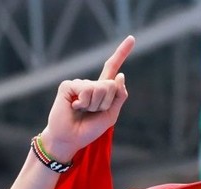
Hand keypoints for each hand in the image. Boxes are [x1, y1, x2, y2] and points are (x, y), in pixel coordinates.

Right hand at [40, 36, 134, 161]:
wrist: (71, 139)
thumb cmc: (89, 129)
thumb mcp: (111, 115)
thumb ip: (119, 96)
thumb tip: (121, 75)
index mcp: (102, 89)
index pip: (112, 68)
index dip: (122, 52)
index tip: (132, 38)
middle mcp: (90, 83)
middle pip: (111, 85)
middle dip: (106, 103)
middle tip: (92, 112)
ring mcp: (79, 83)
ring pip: (100, 88)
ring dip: (94, 105)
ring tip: (82, 111)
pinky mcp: (67, 86)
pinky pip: (86, 90)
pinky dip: (84, 103)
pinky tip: (74, 107)